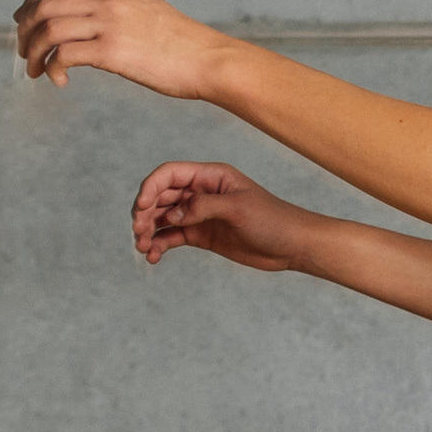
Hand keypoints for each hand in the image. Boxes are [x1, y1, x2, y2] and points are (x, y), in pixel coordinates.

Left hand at [11, 0, 236, 102]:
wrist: (212, 61)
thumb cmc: (186, 47)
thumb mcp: (149, 13)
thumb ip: (120, 12)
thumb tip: (96, 28)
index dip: (34, 1)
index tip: (25, 19)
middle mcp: (109, 1)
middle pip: (46, 4)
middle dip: (25, 28)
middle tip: (23, 49)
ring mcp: (110, 24)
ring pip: (49, 29)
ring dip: (33, 51)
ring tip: (34, 69)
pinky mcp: (113, 52)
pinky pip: (65, 55)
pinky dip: (53, 68)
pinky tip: (59, 80)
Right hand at [130, 160, 302, 270]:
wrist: (293, 245)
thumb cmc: (273, 219)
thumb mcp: (238, 209)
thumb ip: (204, 207)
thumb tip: (173, 215)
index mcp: (210, 176)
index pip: (169, 174)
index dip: (151, 188)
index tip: (142, 207)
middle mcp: (201, 192)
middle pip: (161, 196)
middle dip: (145, 212)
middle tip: (139, 232)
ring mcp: (200, 214)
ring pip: (164, 218)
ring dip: (149, 230)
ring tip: (143, 247)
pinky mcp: (202, 235)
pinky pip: (173, 237)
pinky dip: (160, 245)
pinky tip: (154, 256)